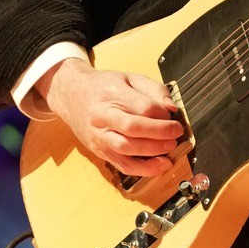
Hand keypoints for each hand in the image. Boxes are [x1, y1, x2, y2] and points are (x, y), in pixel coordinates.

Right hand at [41, 60, 186, 172]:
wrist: (72, 95)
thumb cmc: (103, 87)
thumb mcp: (130, 78)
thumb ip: (154, 90)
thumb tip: (171, 108)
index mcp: (111, 94)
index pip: (143, 107)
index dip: (162, 113)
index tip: (170, 114)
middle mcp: (102, 117)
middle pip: (133, 127)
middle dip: (160, 132)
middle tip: (176, 131)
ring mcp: (100, 137)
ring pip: (127, 148)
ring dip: (153, 150)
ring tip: (170, 146)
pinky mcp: (101, 152)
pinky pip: (124, 165)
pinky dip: (144, 169)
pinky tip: (161, 165)